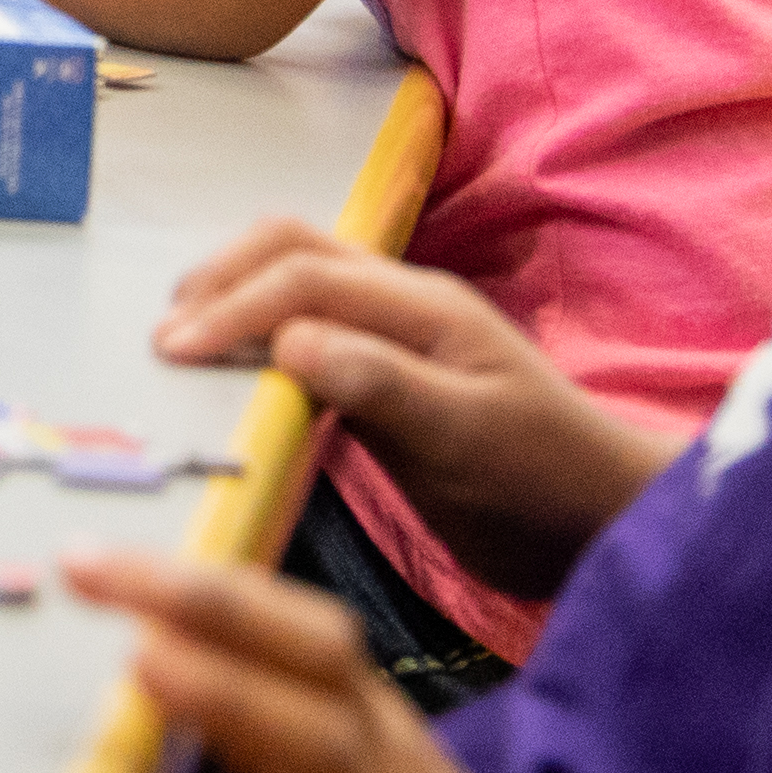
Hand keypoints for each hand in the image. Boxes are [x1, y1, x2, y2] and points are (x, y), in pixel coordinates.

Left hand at [60, 547, 595, 772]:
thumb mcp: (330, 767)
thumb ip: (243, 711)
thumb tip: (134, 643)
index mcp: (357, 713)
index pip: (284, 623)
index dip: (193, 581)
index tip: (85, 554)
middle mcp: (377, 759)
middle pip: (307, 661)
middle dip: (206, 607)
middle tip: (93, 574)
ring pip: (329, 755)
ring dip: (235, 700)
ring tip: (147, 664)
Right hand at [155, 220, 675, 604]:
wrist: (606, 525)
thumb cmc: (543, 488)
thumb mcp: (467, 442)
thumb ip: (381, 386)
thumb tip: (287, 340)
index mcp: (426, 308)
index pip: (305, 276)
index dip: (233, 306)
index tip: (175, 352)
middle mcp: (407, 301)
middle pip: (291, 247)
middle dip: (220, 280)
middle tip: (165, 339)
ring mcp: (398, 330)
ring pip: (295, 272)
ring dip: (232, 293)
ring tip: (184, 340)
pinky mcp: (389, 368)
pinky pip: (307, 319)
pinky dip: (255, 327)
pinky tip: (233, 365)